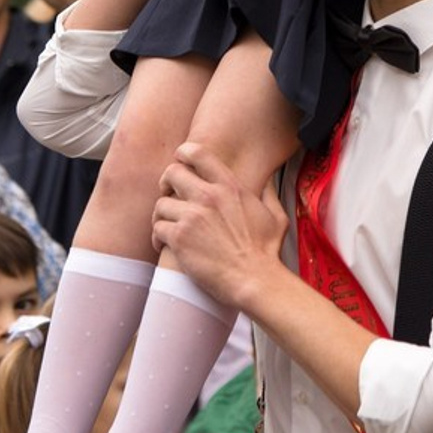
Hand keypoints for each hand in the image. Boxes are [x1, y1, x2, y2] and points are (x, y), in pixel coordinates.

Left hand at [152, 142, 288, 308]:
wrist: (255, 279)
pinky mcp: (180, 239)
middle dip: (166, 183)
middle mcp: (208, 196)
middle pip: (172, 172)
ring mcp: (192, 217)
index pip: (198, 153)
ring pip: (160, 203)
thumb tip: (267, 178)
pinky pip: (157, 228)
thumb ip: (268, 192)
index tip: (181, 163)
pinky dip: (157, 237)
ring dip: (161, 215)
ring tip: (166, 225)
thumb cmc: (266, 251)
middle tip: (168, 195)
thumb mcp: (275, 215)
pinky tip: (163, 245)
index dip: (183, 154)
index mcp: (230, 186)